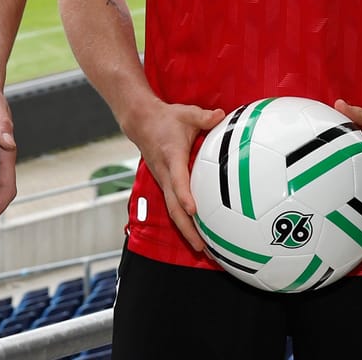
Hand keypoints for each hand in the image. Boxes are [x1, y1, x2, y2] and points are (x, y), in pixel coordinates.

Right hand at [120, 98, 225, 253]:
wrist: (141, 123)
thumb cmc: (166, 118)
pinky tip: (197, 232)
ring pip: (172, 210)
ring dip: (185, 230)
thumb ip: (204, 116)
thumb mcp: (186, 113)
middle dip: (186, 228)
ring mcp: (163, 181)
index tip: (194, 210)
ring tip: (202, 248)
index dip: (185, 195)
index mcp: (171, 157)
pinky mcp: (164, 184)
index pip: (177, 180)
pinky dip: (184, 222)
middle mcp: (165, 173)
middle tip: (202, 246)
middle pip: (173, 206)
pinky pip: (173, 206)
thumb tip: (221, 115)